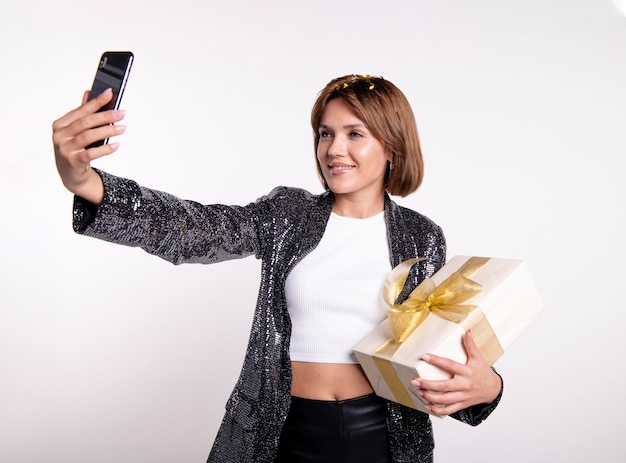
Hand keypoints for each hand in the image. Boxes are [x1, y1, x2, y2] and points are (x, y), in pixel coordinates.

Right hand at [52, 88, 126, 204]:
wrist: (71, 176)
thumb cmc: (75, 150)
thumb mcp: (76, 132)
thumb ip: (82, 114)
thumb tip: (88, 92)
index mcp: (60, 124)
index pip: (81, 111)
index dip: (96, 102)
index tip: (109, 93)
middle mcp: (60, 135)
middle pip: (85, 122)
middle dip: (105, 116)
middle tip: (121, 113)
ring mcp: (64, 149)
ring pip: (88, 136)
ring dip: (108, 131)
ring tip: (122, 128)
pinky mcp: (72, 161)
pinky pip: (91, 153)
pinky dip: (105, 149)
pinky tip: (116, 145)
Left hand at [410, 329, 501, 415]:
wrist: (494, 390)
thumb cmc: (484, 373)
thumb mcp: (478, 358)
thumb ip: (471, 345)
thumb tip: (467, 331)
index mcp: (467, 372)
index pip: (450, 365)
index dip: (437, 361)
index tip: (425, 356)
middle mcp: (464, 385)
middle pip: (444, 386)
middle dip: (428, 384)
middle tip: (415, 381)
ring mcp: (463, 396)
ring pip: (445, 400)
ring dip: (430, 397)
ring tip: (419, 392)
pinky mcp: (462, 404)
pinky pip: (449, 410)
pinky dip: (437, 410)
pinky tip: (427, 406)